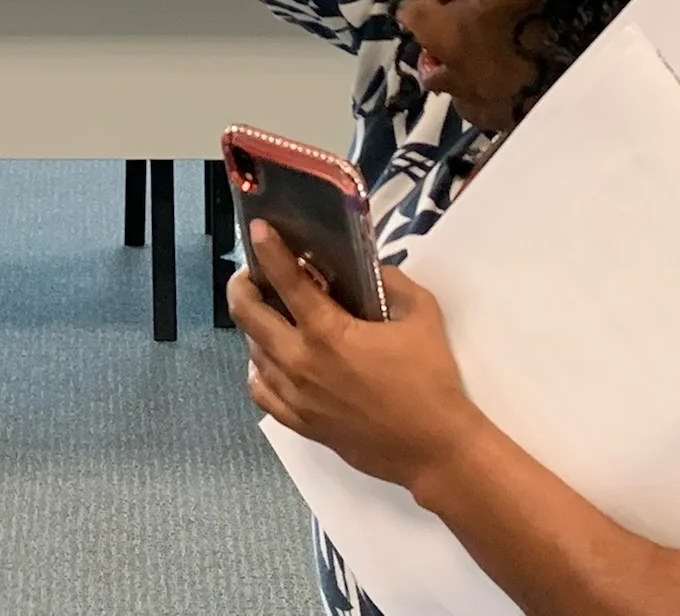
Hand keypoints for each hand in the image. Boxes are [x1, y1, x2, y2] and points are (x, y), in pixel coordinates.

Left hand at [229, 221, 484, 494]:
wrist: (435, 450)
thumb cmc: (431, 381)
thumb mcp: (423, 315)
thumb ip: (394, 282)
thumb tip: (371, 269)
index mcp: (327, 332)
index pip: (285, 280)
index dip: (268, 250)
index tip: (257, 229)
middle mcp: (300, 362)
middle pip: (248, 315)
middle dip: (243, 286)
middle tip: (254, 275)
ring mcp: (296, 396)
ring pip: (252, 352)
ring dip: (254, 327)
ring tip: (269, 314)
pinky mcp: (300, 423)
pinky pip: (262, 391)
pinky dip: (259, 369)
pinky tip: (272, 360)